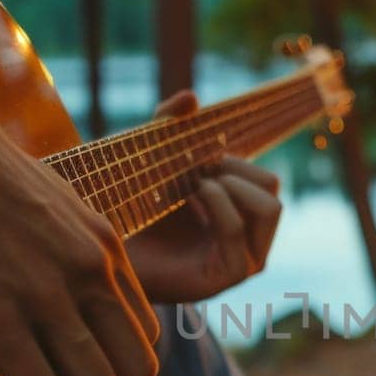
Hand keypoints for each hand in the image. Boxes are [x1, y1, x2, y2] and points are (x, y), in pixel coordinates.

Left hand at [124, 90, 283, 302]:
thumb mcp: (150, 158)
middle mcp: (247, 239)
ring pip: (270, 209)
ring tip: (193, 189)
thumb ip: (168, 125)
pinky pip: (240, 233)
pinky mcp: (225, 277)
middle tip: (195, 175)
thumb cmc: (128, 210)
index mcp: (239, 215)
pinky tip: (190, 202)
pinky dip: (218, 207)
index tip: (196, 164)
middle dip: (234, 171)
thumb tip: (191, 97)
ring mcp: (241, 260)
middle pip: (273, 190)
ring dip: (230, 187)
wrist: (102, 253)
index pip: (266, 181)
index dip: (234, 162)